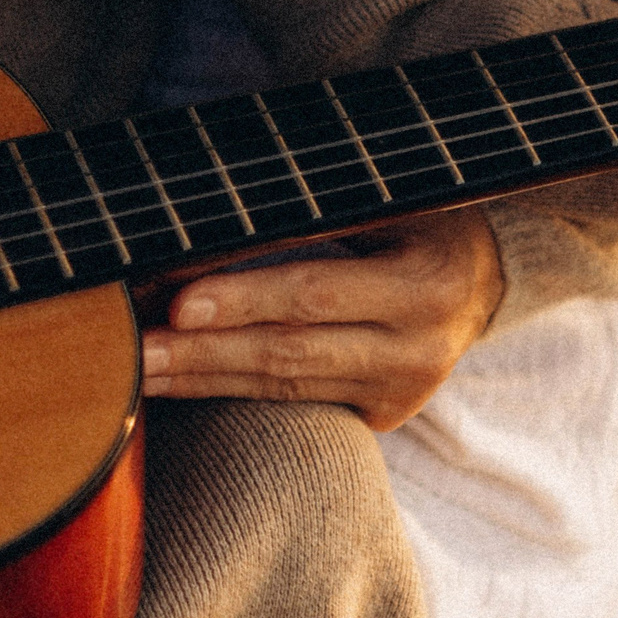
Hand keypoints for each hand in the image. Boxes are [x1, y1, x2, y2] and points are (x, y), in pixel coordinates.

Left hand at [139, 205, 499, 429]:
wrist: (482, 279)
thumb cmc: (419, 220)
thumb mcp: (384, 201)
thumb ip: (307, 214)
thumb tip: (204, 222)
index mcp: (425, 281)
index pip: (316, 292)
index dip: (245, 297)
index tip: (177, 301)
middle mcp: (419, 346)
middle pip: (292, 351)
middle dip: (204, 352)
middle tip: (135, 351)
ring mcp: (403, 390)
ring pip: (287, 387)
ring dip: (205, 379)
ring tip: (141, 372)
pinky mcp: (385, 416)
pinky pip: (299, 405)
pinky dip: (236, 392)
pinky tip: (185, 385)